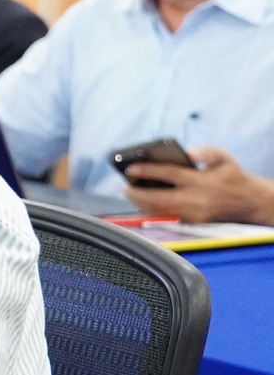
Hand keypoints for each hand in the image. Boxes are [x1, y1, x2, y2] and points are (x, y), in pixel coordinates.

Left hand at [126, 147, 273, 223]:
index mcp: (202, 181)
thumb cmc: (232, 175)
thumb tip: (188, 154)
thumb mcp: (223, 157)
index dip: (147, 170)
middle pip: (159, 198)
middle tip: (123, 187)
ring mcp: (194, 214)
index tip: (130, 168)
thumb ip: (206, 151)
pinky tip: (142, 204)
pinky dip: (152, 211)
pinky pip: (167, 217)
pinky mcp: (194, 223)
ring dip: (142, 204)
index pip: (170, 174)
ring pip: (161, 211)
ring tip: (129, 194)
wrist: (250, 201)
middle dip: (138, 194)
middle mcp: (197, 200)